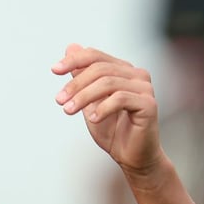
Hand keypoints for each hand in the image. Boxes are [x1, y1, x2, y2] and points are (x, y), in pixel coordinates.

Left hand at [51, 44, 161, 174]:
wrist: (132, 157)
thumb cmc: (112, 129)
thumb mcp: (89, 101)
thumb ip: (81, 76)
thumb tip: (70, 47)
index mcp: (123, 70)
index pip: (96, 56)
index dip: (74, 60)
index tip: (54, 70)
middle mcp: (137, 75)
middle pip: (100, 69)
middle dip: (75, 84)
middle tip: (59, 100)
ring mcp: (145, 88)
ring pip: (108, 83)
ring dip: (83, 97)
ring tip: (69, 111)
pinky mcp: (149, 104)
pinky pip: (120, 99)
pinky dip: (103, 108)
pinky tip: (93, 119)